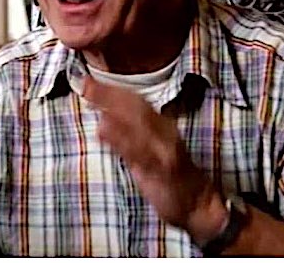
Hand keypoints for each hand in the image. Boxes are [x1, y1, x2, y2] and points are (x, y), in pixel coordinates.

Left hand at [83, 77, 227, 243]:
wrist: (196, 203)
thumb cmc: (170, 177)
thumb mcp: (149, 150)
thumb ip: (128, 135)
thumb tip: (103, 118)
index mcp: (161, 126)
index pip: (136, 102)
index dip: (112, 90)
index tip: (89, 80)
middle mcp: (164, 132)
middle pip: (135, 107)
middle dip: (110, 94)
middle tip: (87, 84)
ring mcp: (164, 150)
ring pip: (138, 124)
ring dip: (114, 109)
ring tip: (92, 99)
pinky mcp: (163, 169)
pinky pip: (140, 152)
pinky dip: (122, 139)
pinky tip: (104, 130)